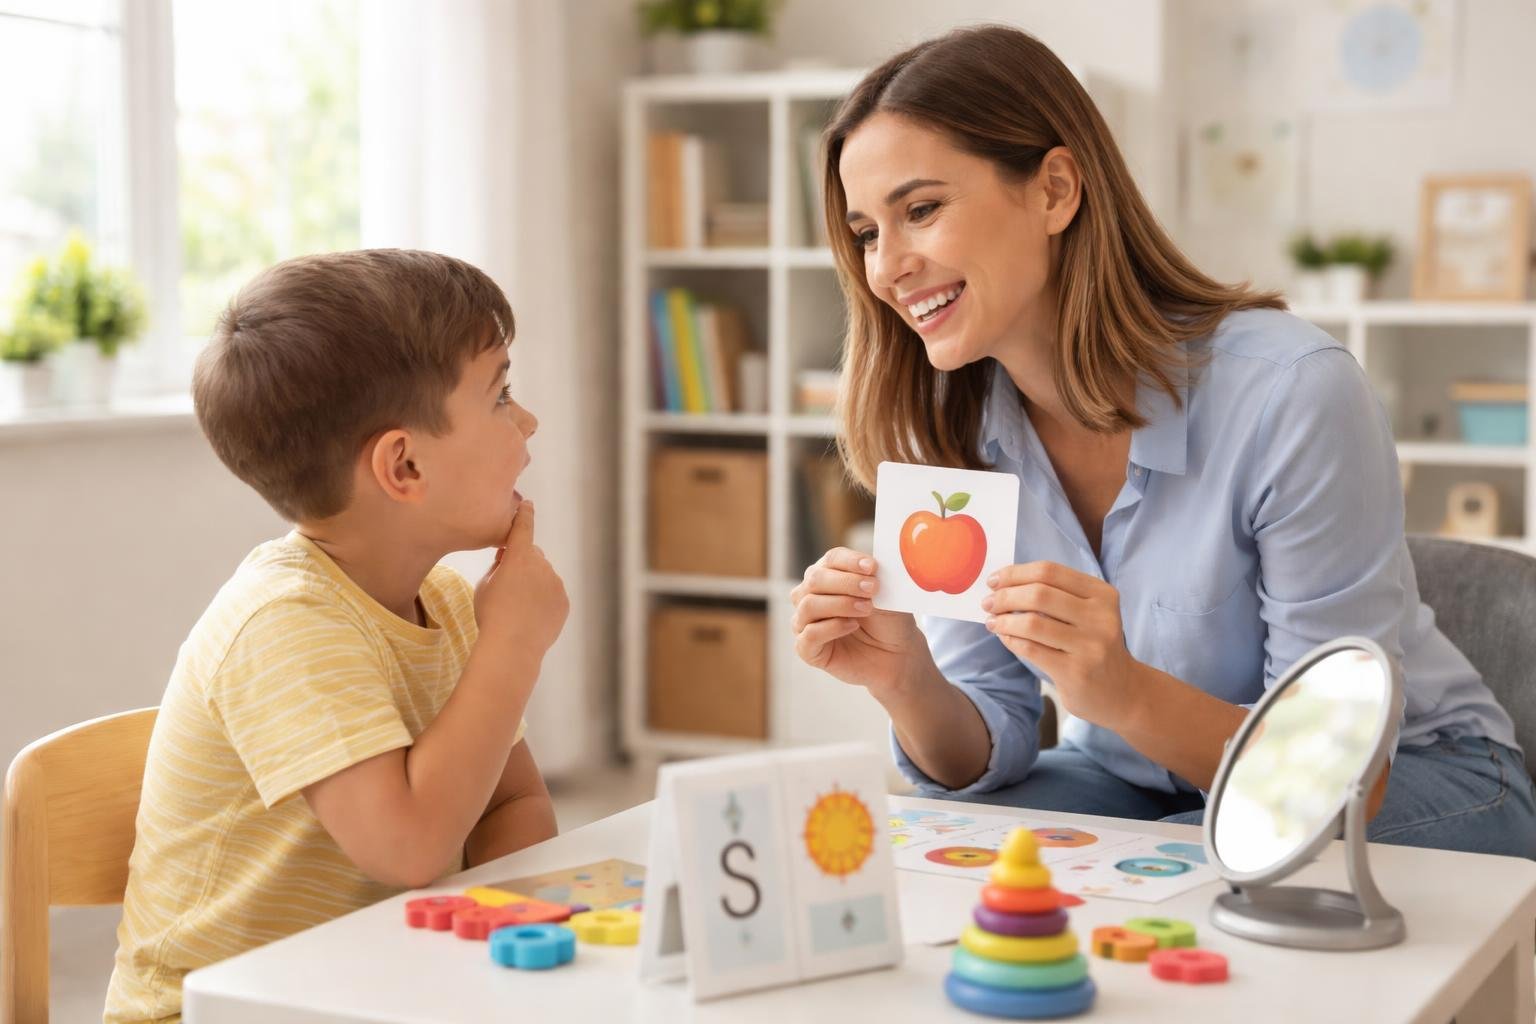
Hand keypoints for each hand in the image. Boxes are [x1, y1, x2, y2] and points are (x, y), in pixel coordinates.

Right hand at [474, 500, 568, 660]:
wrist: (512, 647)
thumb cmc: (491, 614)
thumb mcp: (484, 585)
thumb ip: (498, 566)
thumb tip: (508, 557)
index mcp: (518, 557)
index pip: (523, 527)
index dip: (524, 515)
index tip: (528, 505)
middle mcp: (541, 565)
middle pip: (533, 555)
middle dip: (523, 562)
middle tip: (508, 584)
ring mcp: (556, 583)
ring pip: (544, 576)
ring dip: (534, 583)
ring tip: (518, 608)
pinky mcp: (564, 601)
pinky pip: (553, 594)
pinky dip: (543, 600)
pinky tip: (530, 616)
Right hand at [789, 548, 925, 695]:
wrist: (897, 656)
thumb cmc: (889, 622)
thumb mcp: (887, 595)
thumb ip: (875, 578)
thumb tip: (870, 565)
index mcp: (830, 576)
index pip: (831, 559)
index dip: (850, 561)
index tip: (872, 567)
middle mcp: (811, 596)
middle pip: (815, 579)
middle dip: (846, 582)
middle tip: (872, 589)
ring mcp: (805, 622)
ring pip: (809, 605)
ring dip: (840, 604)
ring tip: (866, 609)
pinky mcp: (807, 649)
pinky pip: (809, 635)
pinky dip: (831, 628)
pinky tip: (852, 626)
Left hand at [983, 561, 1140, 728]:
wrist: (1122, 691)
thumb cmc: (1094, 645)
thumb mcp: (1088, 613)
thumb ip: (1055, 595)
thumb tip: (1005, 583)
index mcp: (1102, 594)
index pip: (1050, 572)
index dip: (1016, 573)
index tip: (994, 580)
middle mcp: (1100, 617)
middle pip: (1039, 594)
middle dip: (1005, 596)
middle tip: (988, 602)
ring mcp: (1090, 645)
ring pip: (1032, 622)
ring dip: (1003, 620)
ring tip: (992, 621)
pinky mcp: (1076, 671)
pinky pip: (1031, 649)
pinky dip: (1011, 640)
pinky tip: (1005, 637)